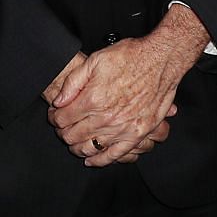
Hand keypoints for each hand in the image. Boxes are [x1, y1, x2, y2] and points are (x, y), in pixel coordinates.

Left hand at [47, 6, 208, 167]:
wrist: (162, 60)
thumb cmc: (132, 56)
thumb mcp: (96, 60)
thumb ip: (74, 82)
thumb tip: (59, 101)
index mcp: (93, 99)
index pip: (62, 119)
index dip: (54, 117)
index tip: (55, 115)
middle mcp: (106, 118)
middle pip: (73, 136)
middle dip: (63, 132)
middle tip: (63, 126)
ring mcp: (122, 128)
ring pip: (90, 148)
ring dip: (77, 147)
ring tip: (75, 141)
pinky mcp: (137, 134)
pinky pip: (114, 155)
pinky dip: (100, 160)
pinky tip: (92, 159)